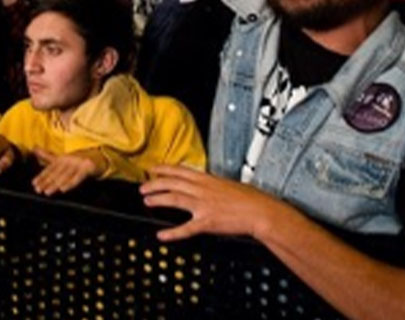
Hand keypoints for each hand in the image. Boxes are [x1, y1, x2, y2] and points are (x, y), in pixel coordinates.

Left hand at [32, 148, 106, 195]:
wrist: (97, 157)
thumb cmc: (76, 160)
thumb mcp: (62, 158)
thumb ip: (47, 155)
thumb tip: (34, 148)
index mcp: (61, 158)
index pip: (50, 169)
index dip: (41, 176)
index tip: (34, 183)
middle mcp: (68, 160)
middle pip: (56, 173)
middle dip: (46, 182)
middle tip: (38, 189)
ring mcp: (78, 163)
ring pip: (65, 175)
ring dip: (56, 184)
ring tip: (48, 191)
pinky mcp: (87, 167)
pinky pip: (78, 177)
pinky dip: (70, 183)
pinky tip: (64, 189)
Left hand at [140, 164, 289, 242]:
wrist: (261, 212)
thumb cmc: (249, 199)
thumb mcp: (228, 185)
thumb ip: (212, 185)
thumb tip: (203, 183)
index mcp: (208, 179)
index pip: (181, 170)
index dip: (164, 169)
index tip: (152, 168)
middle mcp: (203, 190)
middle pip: (173, 183)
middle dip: (155, 184)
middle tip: (143, 187)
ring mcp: (204, 205)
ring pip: (175, 199)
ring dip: (158, 199)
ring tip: (147, 201)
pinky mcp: (207, 222)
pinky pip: (186, 228)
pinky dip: (172, 233)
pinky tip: (162, 235)